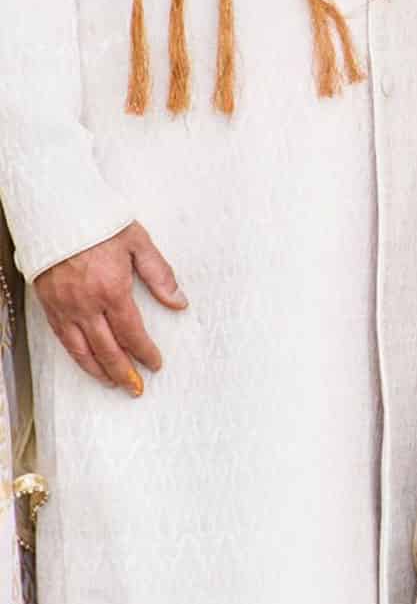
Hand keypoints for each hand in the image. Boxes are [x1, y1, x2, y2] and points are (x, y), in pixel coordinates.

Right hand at [33, 222, 187, 394]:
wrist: (58, 215)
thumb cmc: (101, 224)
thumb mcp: (139, 243)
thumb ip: (160, 275)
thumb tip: (179, 302)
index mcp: (112, 289)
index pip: (132, 332)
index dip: (144, 352)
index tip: (156, 364)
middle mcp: (86, 305)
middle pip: (107, 349)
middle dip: (124, 372)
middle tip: (136, 388)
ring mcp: (65, 308)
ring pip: (82, 351)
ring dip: (100, 371)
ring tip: (114, 383)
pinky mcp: (50, 307)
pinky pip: (63, 341)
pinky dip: (77, 358)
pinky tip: (87, 363)